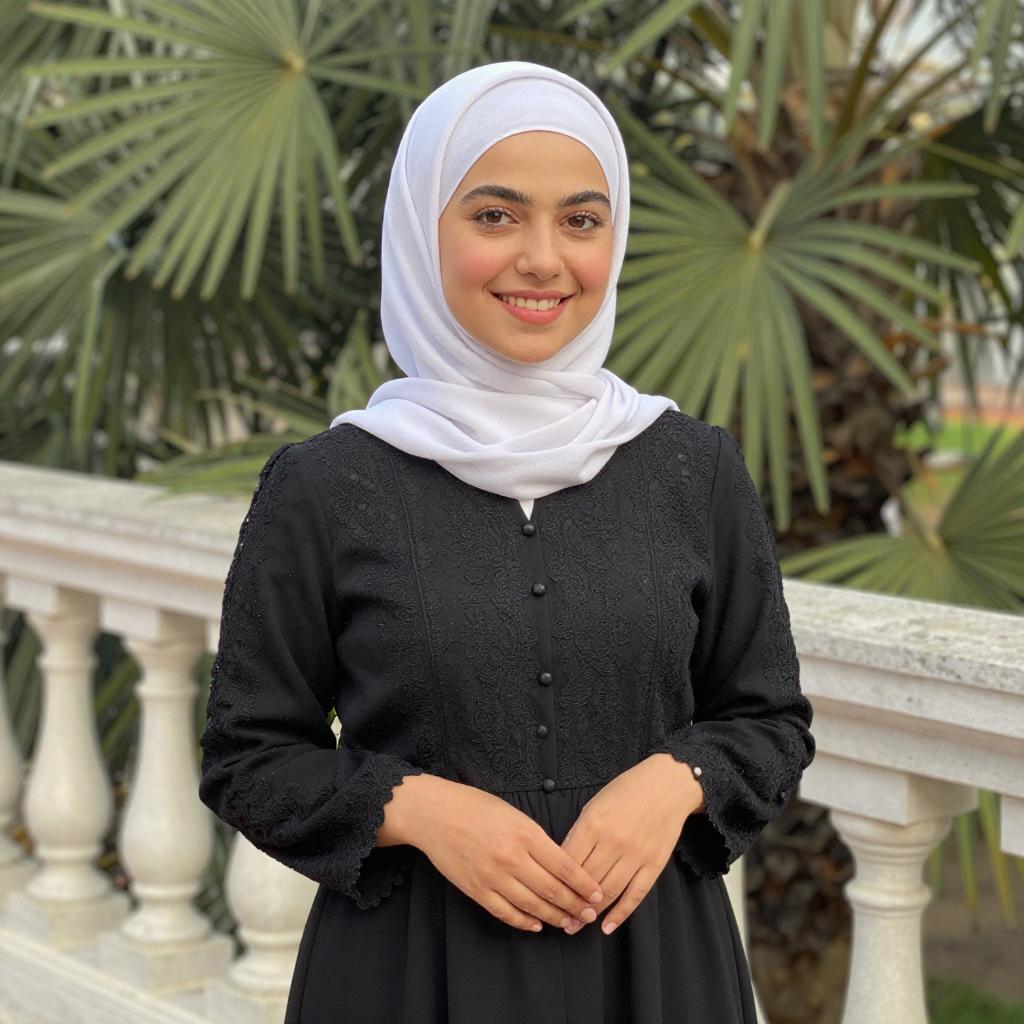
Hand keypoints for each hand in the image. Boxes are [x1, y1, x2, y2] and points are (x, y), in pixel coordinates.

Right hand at [409, 779, 605, 933]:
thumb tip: (561, 865)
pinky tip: (537, 924)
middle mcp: (512, 858)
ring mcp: (493, 877)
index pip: (565, 867)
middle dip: (575, 905)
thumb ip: (537, 839)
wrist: (435, 814)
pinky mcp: (476, 890)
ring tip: (569, 923)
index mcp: (525, 834)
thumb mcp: (515, 814)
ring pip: (532, 906)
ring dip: (555, 917)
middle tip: (589, 915)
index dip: (585, 884)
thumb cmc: (476, 807)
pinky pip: (506, 913)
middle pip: (552, 890)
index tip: (598, 894)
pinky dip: (524, 922)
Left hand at [559, 754, 702, 935]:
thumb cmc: (625, 792)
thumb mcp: (594, 805)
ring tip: (578, 925)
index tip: (547, 898)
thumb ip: (579, 833)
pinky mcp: (654, 864)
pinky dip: (620, 914)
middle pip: (587, 881)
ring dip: (592, 913)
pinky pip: (635, 895)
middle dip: (571, 903)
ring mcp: (635, 854)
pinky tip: (607, 926)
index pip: (569, 862)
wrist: (666, 785)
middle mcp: (613, 841)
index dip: (557, 884)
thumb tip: (564, 863)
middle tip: (560, 920)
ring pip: (609, 892)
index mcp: (593, 824)